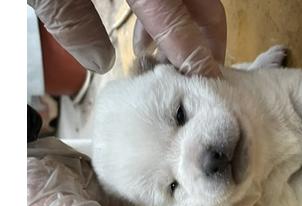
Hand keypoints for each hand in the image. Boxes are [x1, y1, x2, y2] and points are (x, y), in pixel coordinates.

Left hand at [28, 0, 225, 76]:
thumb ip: (74, 22)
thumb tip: (99, 61)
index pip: (179, 24)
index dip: (196, 57)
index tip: (208, 83)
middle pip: (205, 5)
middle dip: (208, 40)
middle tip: (202, 73)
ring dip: (185, 28)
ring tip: (160, 58)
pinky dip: (167, 10)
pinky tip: (145, 31)